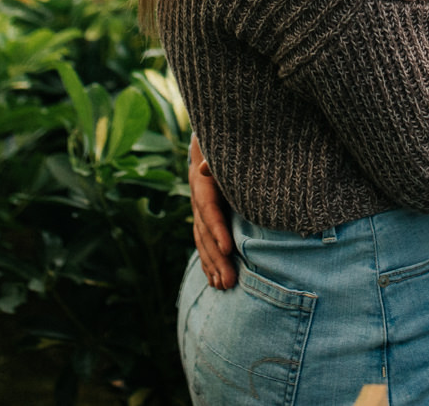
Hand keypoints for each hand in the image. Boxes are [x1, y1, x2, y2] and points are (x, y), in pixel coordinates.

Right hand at [188, 136, 237, 288]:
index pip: (209, 210)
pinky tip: (215, 281)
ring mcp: (199, 212)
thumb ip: (214, 157)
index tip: (228, 249)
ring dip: (213, 266)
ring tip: (224, 286)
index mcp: (203, 184)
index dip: (217, 229)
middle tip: (230, 281)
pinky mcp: (205, 220)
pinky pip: (205, 244)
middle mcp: (197, 201)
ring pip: (203, 243)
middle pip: (205, 234)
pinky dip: (210, 263)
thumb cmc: (225, 144)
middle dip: (217, 259)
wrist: (211, 141)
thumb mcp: (222, 147)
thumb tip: (205, 166)